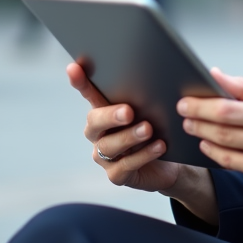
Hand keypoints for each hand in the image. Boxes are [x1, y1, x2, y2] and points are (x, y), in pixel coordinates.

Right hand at [67, 60, 180, 192]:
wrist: (169, 164)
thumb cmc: (157, 131)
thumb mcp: (152, 112)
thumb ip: (144, 98)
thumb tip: (150, 78)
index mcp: (104, 112)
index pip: (89, 94)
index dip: (80, 82)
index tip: (73, 68)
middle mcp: (99, 134)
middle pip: (94, 122)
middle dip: (110, 115)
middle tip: (129, 111)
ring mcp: (104, 156)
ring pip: (109, 145)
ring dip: (129, 136)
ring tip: (148, 129)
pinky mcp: (116, 175)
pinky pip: (125, 165)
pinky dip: (143, 155)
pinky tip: (158, 146)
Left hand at [178, 69, 242, 199]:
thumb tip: (217, 76)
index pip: (240, 92)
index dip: (211, 90)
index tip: (191, 89)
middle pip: (226, 117)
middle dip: (198, 111)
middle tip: (182, 108)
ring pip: (224, 139)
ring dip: (201, 131)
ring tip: (189, 125)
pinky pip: (230, 161)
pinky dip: (213, 151)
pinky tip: (205, 144)